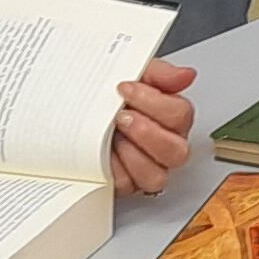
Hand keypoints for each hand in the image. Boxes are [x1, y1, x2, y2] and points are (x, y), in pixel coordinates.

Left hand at [109, 60, 195, 194]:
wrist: (73, 106)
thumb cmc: (107, 93)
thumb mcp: (134, 73)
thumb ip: (161, 73)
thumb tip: (185, 75)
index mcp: (171, 117)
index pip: (180, 114)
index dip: (154, 102)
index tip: (126, 88)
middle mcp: (164, 145)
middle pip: (177, 151)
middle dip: (147, 133)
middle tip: (121, 116)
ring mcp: (146, 166)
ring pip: (156, 176)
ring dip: (133, 155)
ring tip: (113, 136)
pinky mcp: (125, 182)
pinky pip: (127, 185)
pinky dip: (115, 169)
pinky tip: (105, 152)